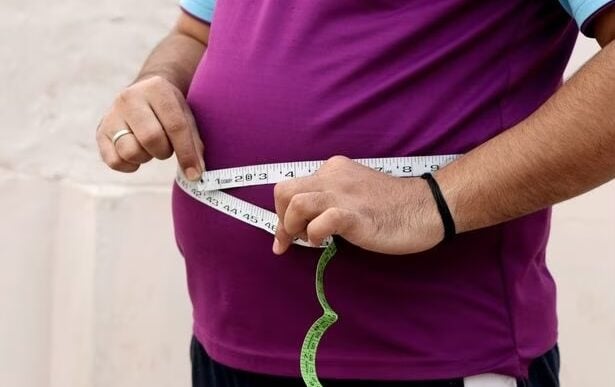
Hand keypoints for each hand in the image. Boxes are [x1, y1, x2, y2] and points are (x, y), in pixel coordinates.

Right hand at [96, 75, 203, 179]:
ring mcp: (112, 114)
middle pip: (151, 138)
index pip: (175, 126)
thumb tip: (195, 175)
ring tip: (150, 147)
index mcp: (157, 89)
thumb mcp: (186, 117)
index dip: (187, 154)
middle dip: (164, 151)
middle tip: (166, 146)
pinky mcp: (101, 132)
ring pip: (130, 151)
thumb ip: (194, 144)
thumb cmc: (170, 110)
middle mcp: (129, 98)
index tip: (195, 174)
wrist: (144, 93)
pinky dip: (129, 165)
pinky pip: (114, 161)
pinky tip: (137, 155)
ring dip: (146, 157)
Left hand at [272, 156, 443, 254]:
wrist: (427, 207)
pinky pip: (322, 221)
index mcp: (333, 170)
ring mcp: (343, 195)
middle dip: (281, 220)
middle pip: (284, 191)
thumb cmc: (392, 206)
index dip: (282, 214)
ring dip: (292, 227)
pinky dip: (315, 235)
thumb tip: (306, 222)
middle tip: (292, 240)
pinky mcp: (355, 214)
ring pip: (296, 203)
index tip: (285, 237)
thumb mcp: (355, 193)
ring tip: (308, 240)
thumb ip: (331, 199)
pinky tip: (324, 242)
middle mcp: (333, 177)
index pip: (292, 187)